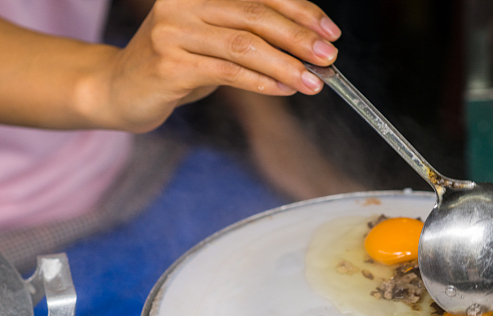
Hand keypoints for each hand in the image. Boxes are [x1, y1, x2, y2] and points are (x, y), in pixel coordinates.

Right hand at [94, 0, 339, 131]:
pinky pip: (227, 72)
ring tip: (314, 82)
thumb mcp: (215, 39)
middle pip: (256, 15)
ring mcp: (173, 31)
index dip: (300, 10)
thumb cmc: (178, 63)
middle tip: (329, 57)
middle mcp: (184, 1)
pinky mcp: (169, 64)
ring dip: (286, 64)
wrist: (120, 88)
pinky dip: (261, 82)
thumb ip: (253, 35)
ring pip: (244, 45)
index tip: (330, 31)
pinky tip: (284, 90)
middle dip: (299, 37)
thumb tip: (310, 49)